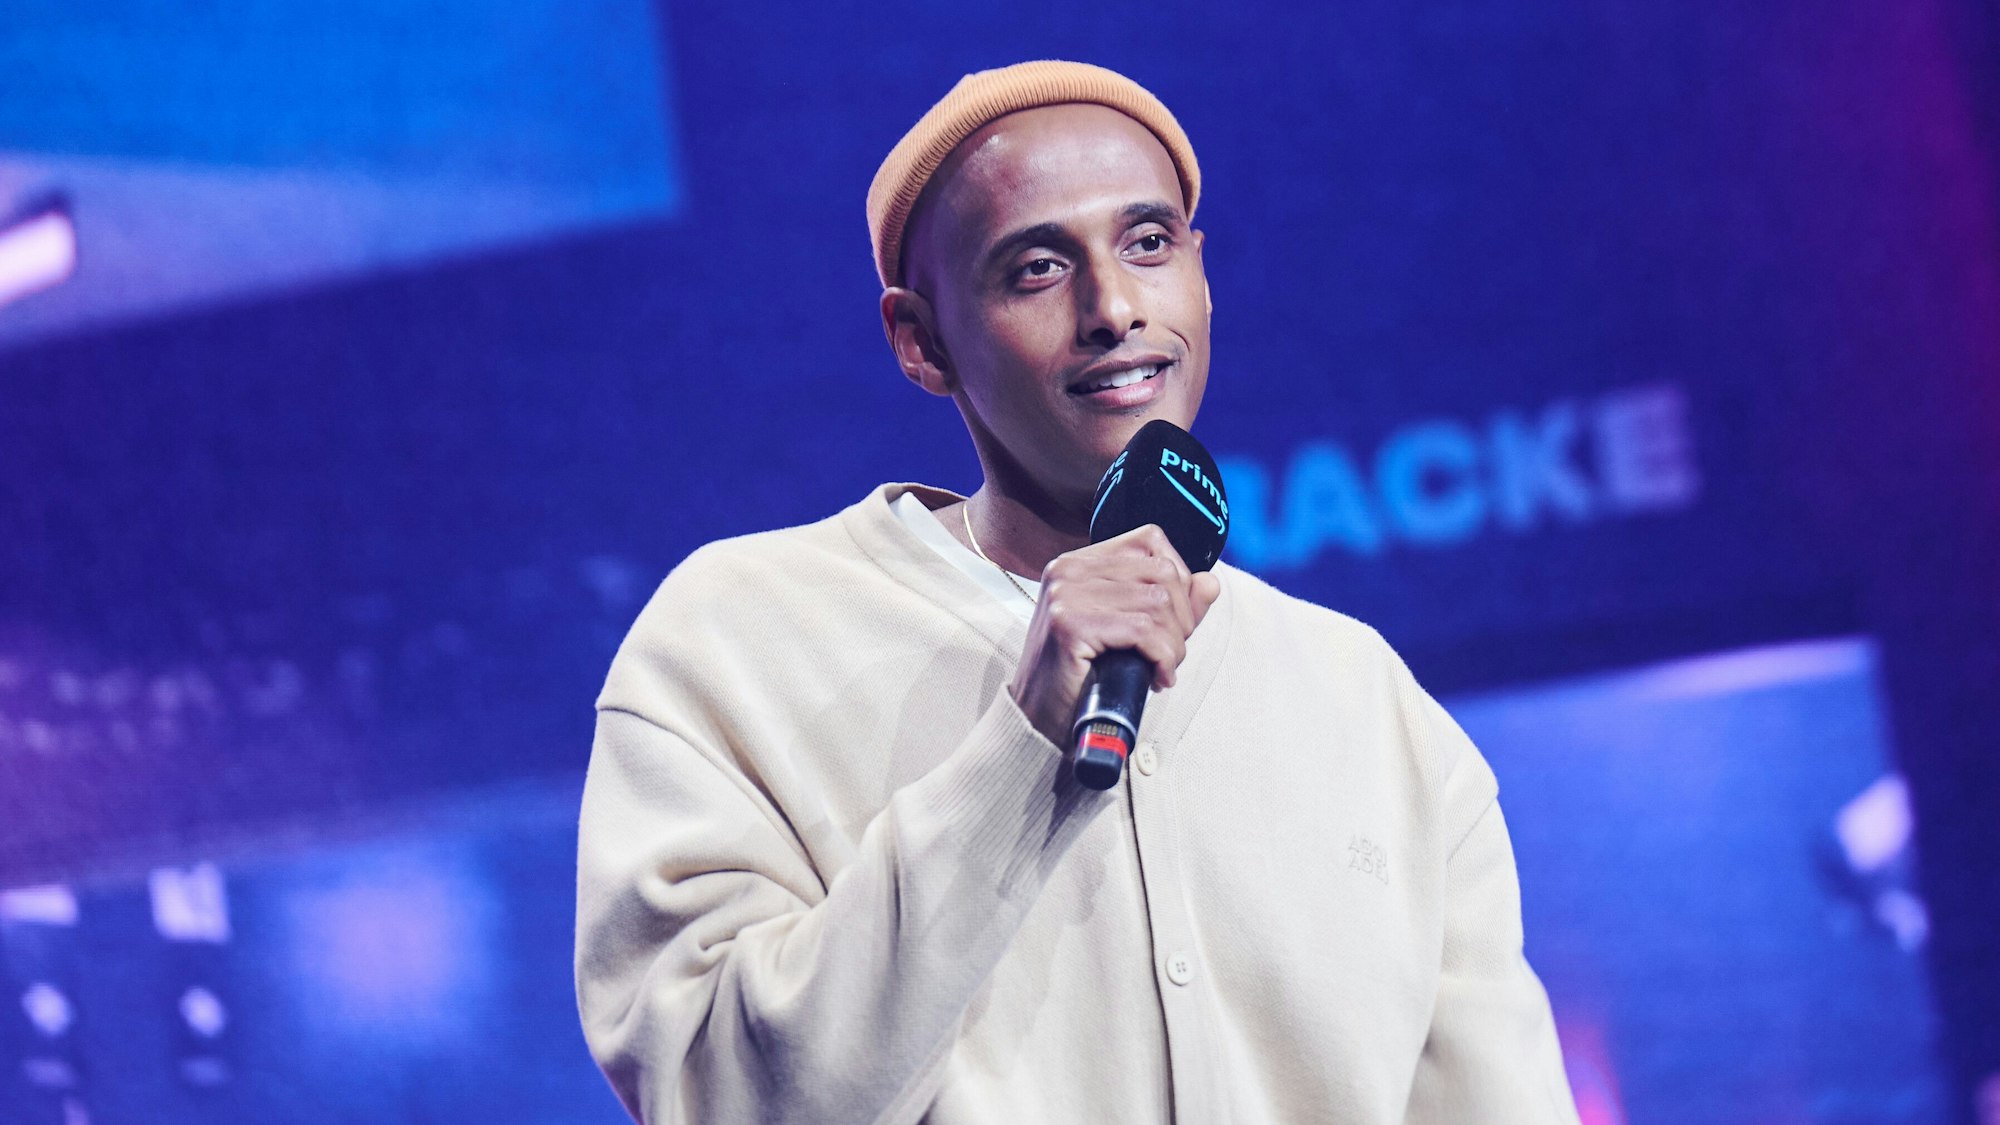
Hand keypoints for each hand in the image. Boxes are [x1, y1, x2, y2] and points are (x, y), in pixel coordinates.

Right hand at [1009, 524, 1222, 746]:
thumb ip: (1171, 606)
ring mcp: (1066, 593)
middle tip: (1170, 654)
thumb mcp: (1131, 633)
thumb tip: (1210, 582)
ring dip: (1174, 645)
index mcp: (1078, 563)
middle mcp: (1068, 569)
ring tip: (1162, 669)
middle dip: (1182, 619)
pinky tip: (1156, 679)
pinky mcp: (1070, 623)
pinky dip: (1163, 657)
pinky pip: (1144, 630)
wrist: (1038, 721)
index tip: (1172, 622)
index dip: (1177, 579)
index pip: (1150, 541)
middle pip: (1162, 572)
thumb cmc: (1083, 678)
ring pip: (1159, 602)